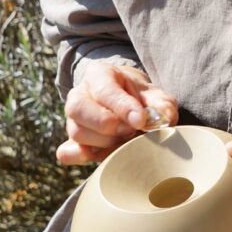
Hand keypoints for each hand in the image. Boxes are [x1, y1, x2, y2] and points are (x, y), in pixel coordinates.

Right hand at [56, 63, 177, 164]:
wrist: (129, 103)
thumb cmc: (141, 98)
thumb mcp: (155, 95)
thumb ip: (161, 104)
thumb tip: (165, 116)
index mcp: (99, 75)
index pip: (104, 90)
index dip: (122, 107)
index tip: (140, 120)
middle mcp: (79, 94)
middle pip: (79, 109)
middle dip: (107, 125)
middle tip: (131, 131)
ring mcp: (73, 119)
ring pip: (77, 132)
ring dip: (103, 142)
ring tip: (125, 140)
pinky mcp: (73, 141)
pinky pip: (67, 152)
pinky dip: (80, 157)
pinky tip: (99, 156)